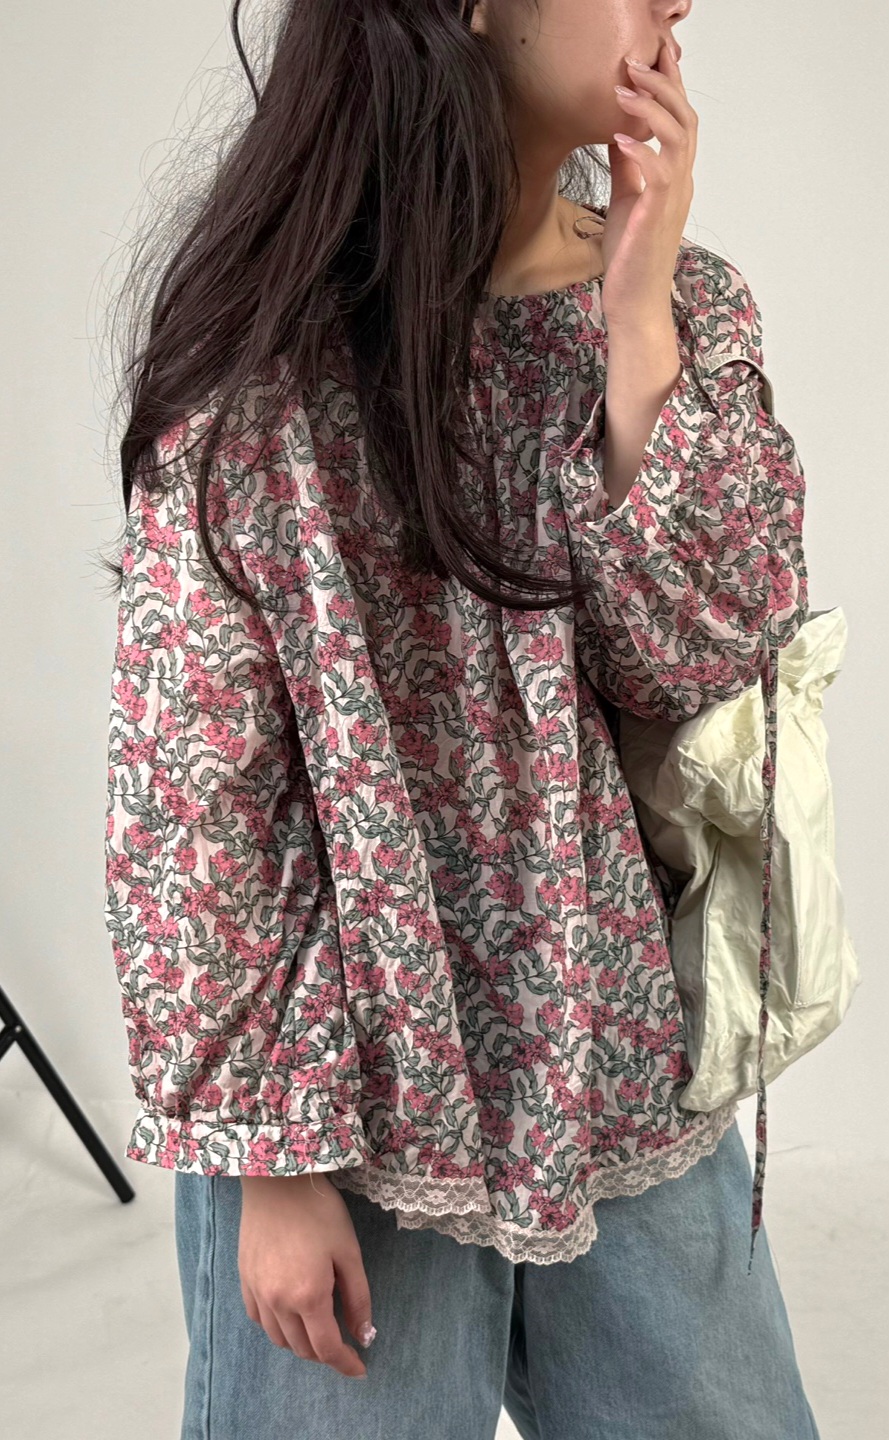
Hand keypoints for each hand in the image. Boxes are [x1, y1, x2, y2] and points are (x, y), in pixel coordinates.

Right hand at [238, 1171, 374, 1379]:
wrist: (277, 1180)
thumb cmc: (319, 1211)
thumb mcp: (349, 1251)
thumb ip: (357, 1298)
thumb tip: (364, 1334)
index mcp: (308, 1296)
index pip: (327, 1348)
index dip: (345, 1363)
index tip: (360, 1368)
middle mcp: (278, 1302)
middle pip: (302, 1348)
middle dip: (325, 1353)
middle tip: (343, 1343)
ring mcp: (257, 1292)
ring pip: (279, 1338)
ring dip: (300, 1343)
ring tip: (318, 1330)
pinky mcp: (244, 1280)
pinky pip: (259, 1319)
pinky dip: (277, 1327)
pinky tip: (289, 1313)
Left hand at [601, 38, 696, 329]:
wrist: (635, 303)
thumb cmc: (631, 257)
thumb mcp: (625, 200)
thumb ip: (627, 166)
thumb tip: (619, 132)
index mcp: (674, 177)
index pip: (679, 121)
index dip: (670, 85)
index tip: (652, 56)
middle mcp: (681, 183)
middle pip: (685, 119)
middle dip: (662, 85)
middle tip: (634, 61)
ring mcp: (673, 200)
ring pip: (677, 140)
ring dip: (651, 110)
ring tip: (624, 90)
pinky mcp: (657, 218)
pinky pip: (659, 175)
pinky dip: (642, 152)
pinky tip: (620, 138)